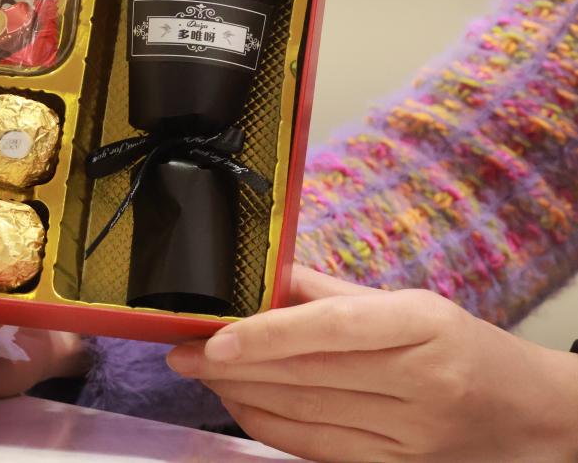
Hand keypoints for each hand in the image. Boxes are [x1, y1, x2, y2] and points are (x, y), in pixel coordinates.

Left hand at [167, 266, 577, 461]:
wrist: (534, 416)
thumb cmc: (459, 347)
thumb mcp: (406, 304)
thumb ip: (329, 293)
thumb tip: (259, 272)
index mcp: (424, 326)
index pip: (332, 329)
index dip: (267, 334)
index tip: (214, 337)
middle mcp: (422, 383)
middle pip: (308, 376)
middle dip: (232, 365)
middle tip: (182, 352)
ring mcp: (413, 436)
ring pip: (306, 417)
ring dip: (242, 396)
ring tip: (202, 374)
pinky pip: (318, 451)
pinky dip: (269, 428)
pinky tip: (240, 405)